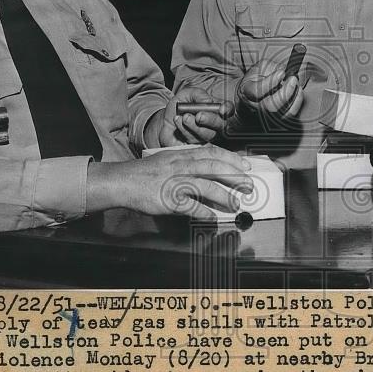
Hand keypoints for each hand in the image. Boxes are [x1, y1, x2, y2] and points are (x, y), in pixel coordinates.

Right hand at [86, 145, 252, 219]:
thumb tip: (213, 171)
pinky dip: (203, 212)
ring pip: (204, 186)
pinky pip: (189, 206)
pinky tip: (212, 218)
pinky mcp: (167, 199)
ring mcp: (174, 182)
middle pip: (213, 168)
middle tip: (249, 186)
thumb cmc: (148, 172)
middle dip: (234, 177)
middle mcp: (180, 165)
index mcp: (182, 154)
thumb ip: (190, 162)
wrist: (123, 181)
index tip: (246, 166)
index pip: (212, 153)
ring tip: (236, 204)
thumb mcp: (170, 159)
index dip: (231, 159)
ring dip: (223, 196)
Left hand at [159, 87, 233, 145]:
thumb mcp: (186, 95)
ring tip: (184, 117)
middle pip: (221, 125)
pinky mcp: (195, 146)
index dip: (227, 109)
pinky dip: (184, 129)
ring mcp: (205, 137)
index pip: (228, 109)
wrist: (164, 121)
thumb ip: (198, 94)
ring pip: (207, 135)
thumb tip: (208, 101)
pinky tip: (177, 121)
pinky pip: (193, 140)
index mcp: (215, 109)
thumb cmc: (178, 108)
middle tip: (199, 116)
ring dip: (194, 125)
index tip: (221, 109)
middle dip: (211, 120)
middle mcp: (213, 124)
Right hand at [235, 57, 306, 122]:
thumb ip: (271, 68)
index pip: (257, 92)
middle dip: (286, 92)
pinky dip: (297, 102)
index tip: (282, 73)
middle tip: (293, 79)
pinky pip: (291, 114)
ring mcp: (266, 115)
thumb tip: (285, 71)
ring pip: (283, 113)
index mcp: (246, 92)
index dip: (271, 82)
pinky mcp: (277, 118)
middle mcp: (255, 106)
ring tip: (296, 84)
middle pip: (271, 106)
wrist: (252, 93)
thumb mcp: (259, 68)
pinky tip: (298, 91)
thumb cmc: (256, 79)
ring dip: (294, 97)